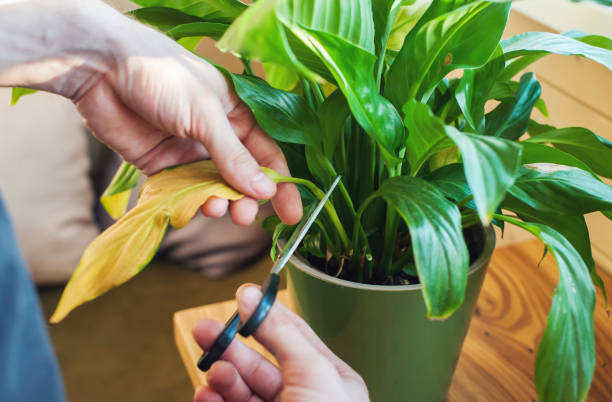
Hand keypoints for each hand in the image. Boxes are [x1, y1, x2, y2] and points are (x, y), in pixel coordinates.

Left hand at [0, 0, 301, 225]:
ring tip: (218, 209)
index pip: (266, 155)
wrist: (102, 71)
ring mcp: (188, 152)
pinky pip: (183, 191)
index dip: (280, 185)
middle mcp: (215, 136)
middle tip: (245, 217)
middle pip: (240, 177)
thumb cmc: (163, 78)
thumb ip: (234, 156)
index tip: (291, 214)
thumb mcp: (207, 115)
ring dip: (219, 202)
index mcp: (235, 115)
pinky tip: (196, 207)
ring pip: (213, 188)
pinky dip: (192, 203)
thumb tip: (265, 191)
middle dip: (246, 199)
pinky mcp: (161, 165)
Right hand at [192, 285, 368, 401]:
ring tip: (212, 369)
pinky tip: (206, 394)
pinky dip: (214, 401)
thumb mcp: (313, 373)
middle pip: (261, 362)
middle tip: (204, 328)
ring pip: (242, 389)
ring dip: (223, 375)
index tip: (242, 296)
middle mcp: (303, 399)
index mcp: (328, 380)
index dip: (267, 315)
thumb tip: (253, 296)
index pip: (294, 336)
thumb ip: (281, 334)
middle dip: (232, 345)